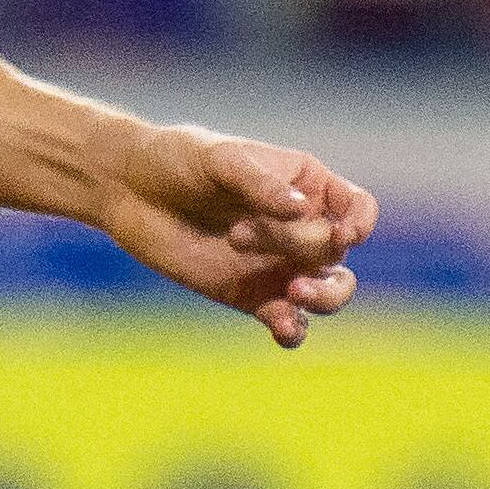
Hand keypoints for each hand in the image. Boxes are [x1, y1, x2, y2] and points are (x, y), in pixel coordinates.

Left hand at [94, 124, 373, 347]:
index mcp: (305, 185)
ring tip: (293, 294)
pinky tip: (282, 327)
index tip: (343, 232)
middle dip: (308, 250)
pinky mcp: (251, 296)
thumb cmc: (179, 160)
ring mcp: (278, 264)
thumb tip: (298, 208)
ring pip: (328, 292)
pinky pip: (288, 320)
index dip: (360, 222)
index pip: (357, 207)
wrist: (129, 190)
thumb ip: (260, 184)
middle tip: (247, 239)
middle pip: (337, 251)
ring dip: (323, 299)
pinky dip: (293, 329)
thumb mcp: (219, 159)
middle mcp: (301, 227)